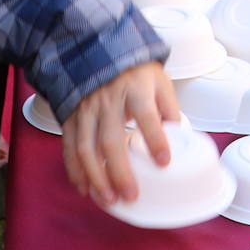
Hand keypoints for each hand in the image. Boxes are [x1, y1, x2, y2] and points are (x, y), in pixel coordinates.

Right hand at [60, 62, 179, 204]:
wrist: (97, 50)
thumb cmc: (134, 72)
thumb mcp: (159, 80)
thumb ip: (169, 107)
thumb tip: (180, 135)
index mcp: (134, 88)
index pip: (146, 115)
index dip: (155, 139)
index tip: (163, 162)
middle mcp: (107, 100)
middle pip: (112, 140)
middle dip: (120, 172)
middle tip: (131, 195)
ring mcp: (85, 110)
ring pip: (87, 148)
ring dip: (97, 177)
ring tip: (109, 199)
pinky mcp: (71, 118)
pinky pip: (70, 148)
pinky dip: (75, 171)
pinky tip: (85, 189)